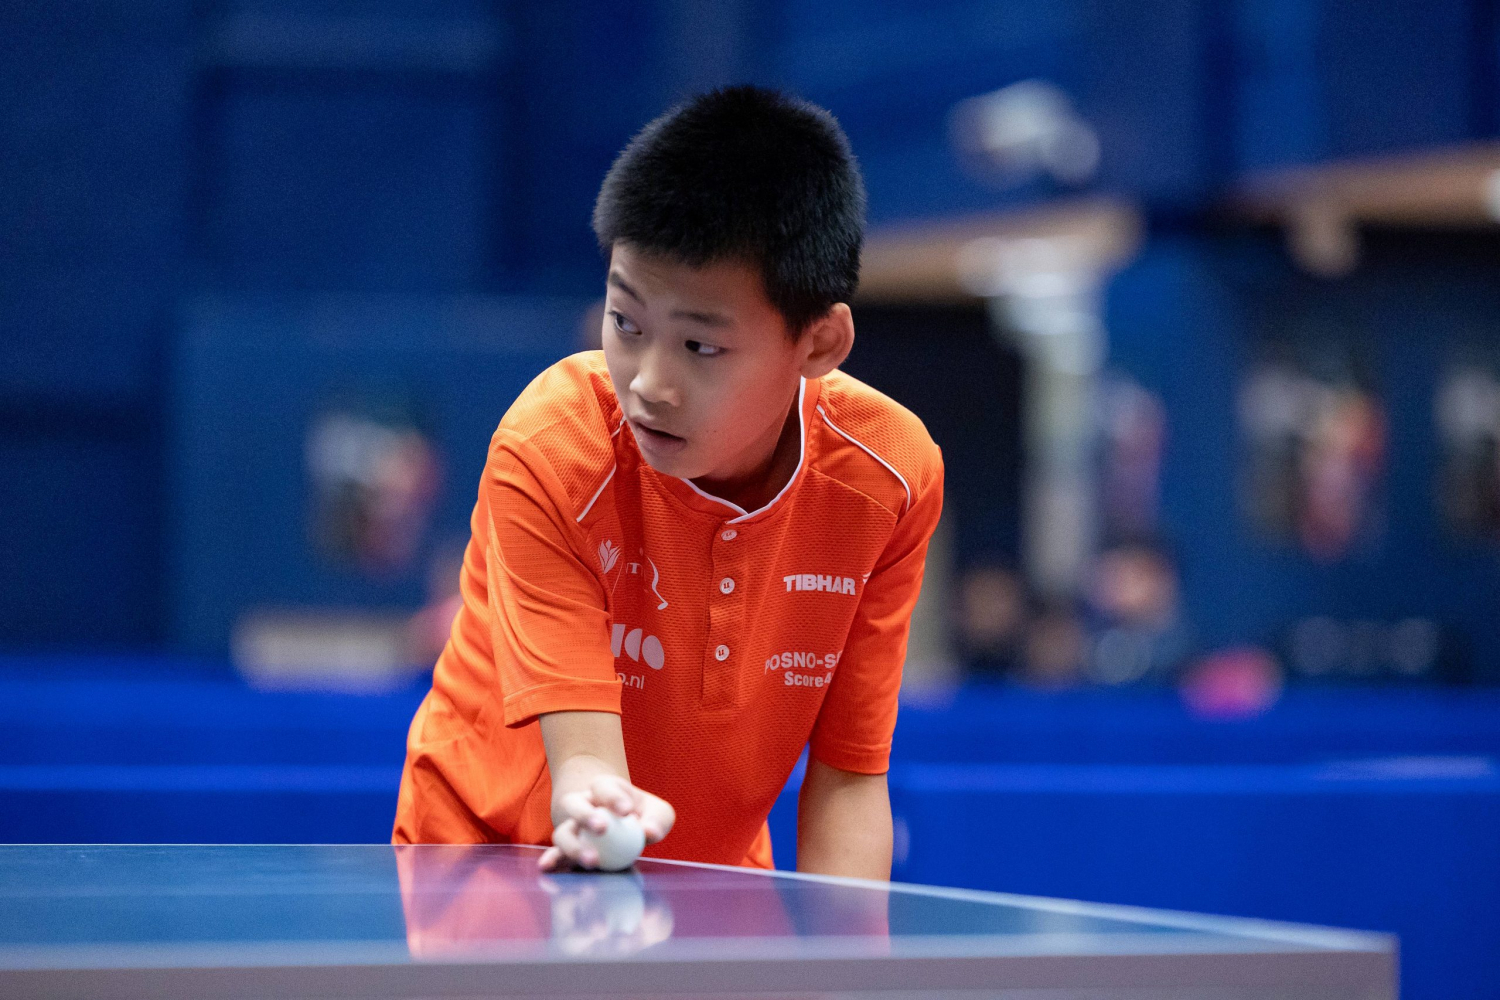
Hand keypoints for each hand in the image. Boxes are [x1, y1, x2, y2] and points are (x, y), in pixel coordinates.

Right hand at [539, 774, 674, 871]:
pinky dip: (552, 860)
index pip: (604, 787)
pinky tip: (547, 867)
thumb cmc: (644, 816)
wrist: (624, 827)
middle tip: (603, 829)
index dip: (613, 797)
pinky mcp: (566, 850)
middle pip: (575, 804)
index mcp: (603, 789)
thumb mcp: (658, 812)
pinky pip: (556, 854)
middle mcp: (582, 804)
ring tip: (593, 861)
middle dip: (586, 815)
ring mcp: (571, 827)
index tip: (627, 810)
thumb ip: (658, 820)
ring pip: (562, 832)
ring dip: (573, 845)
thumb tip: (649, 832)